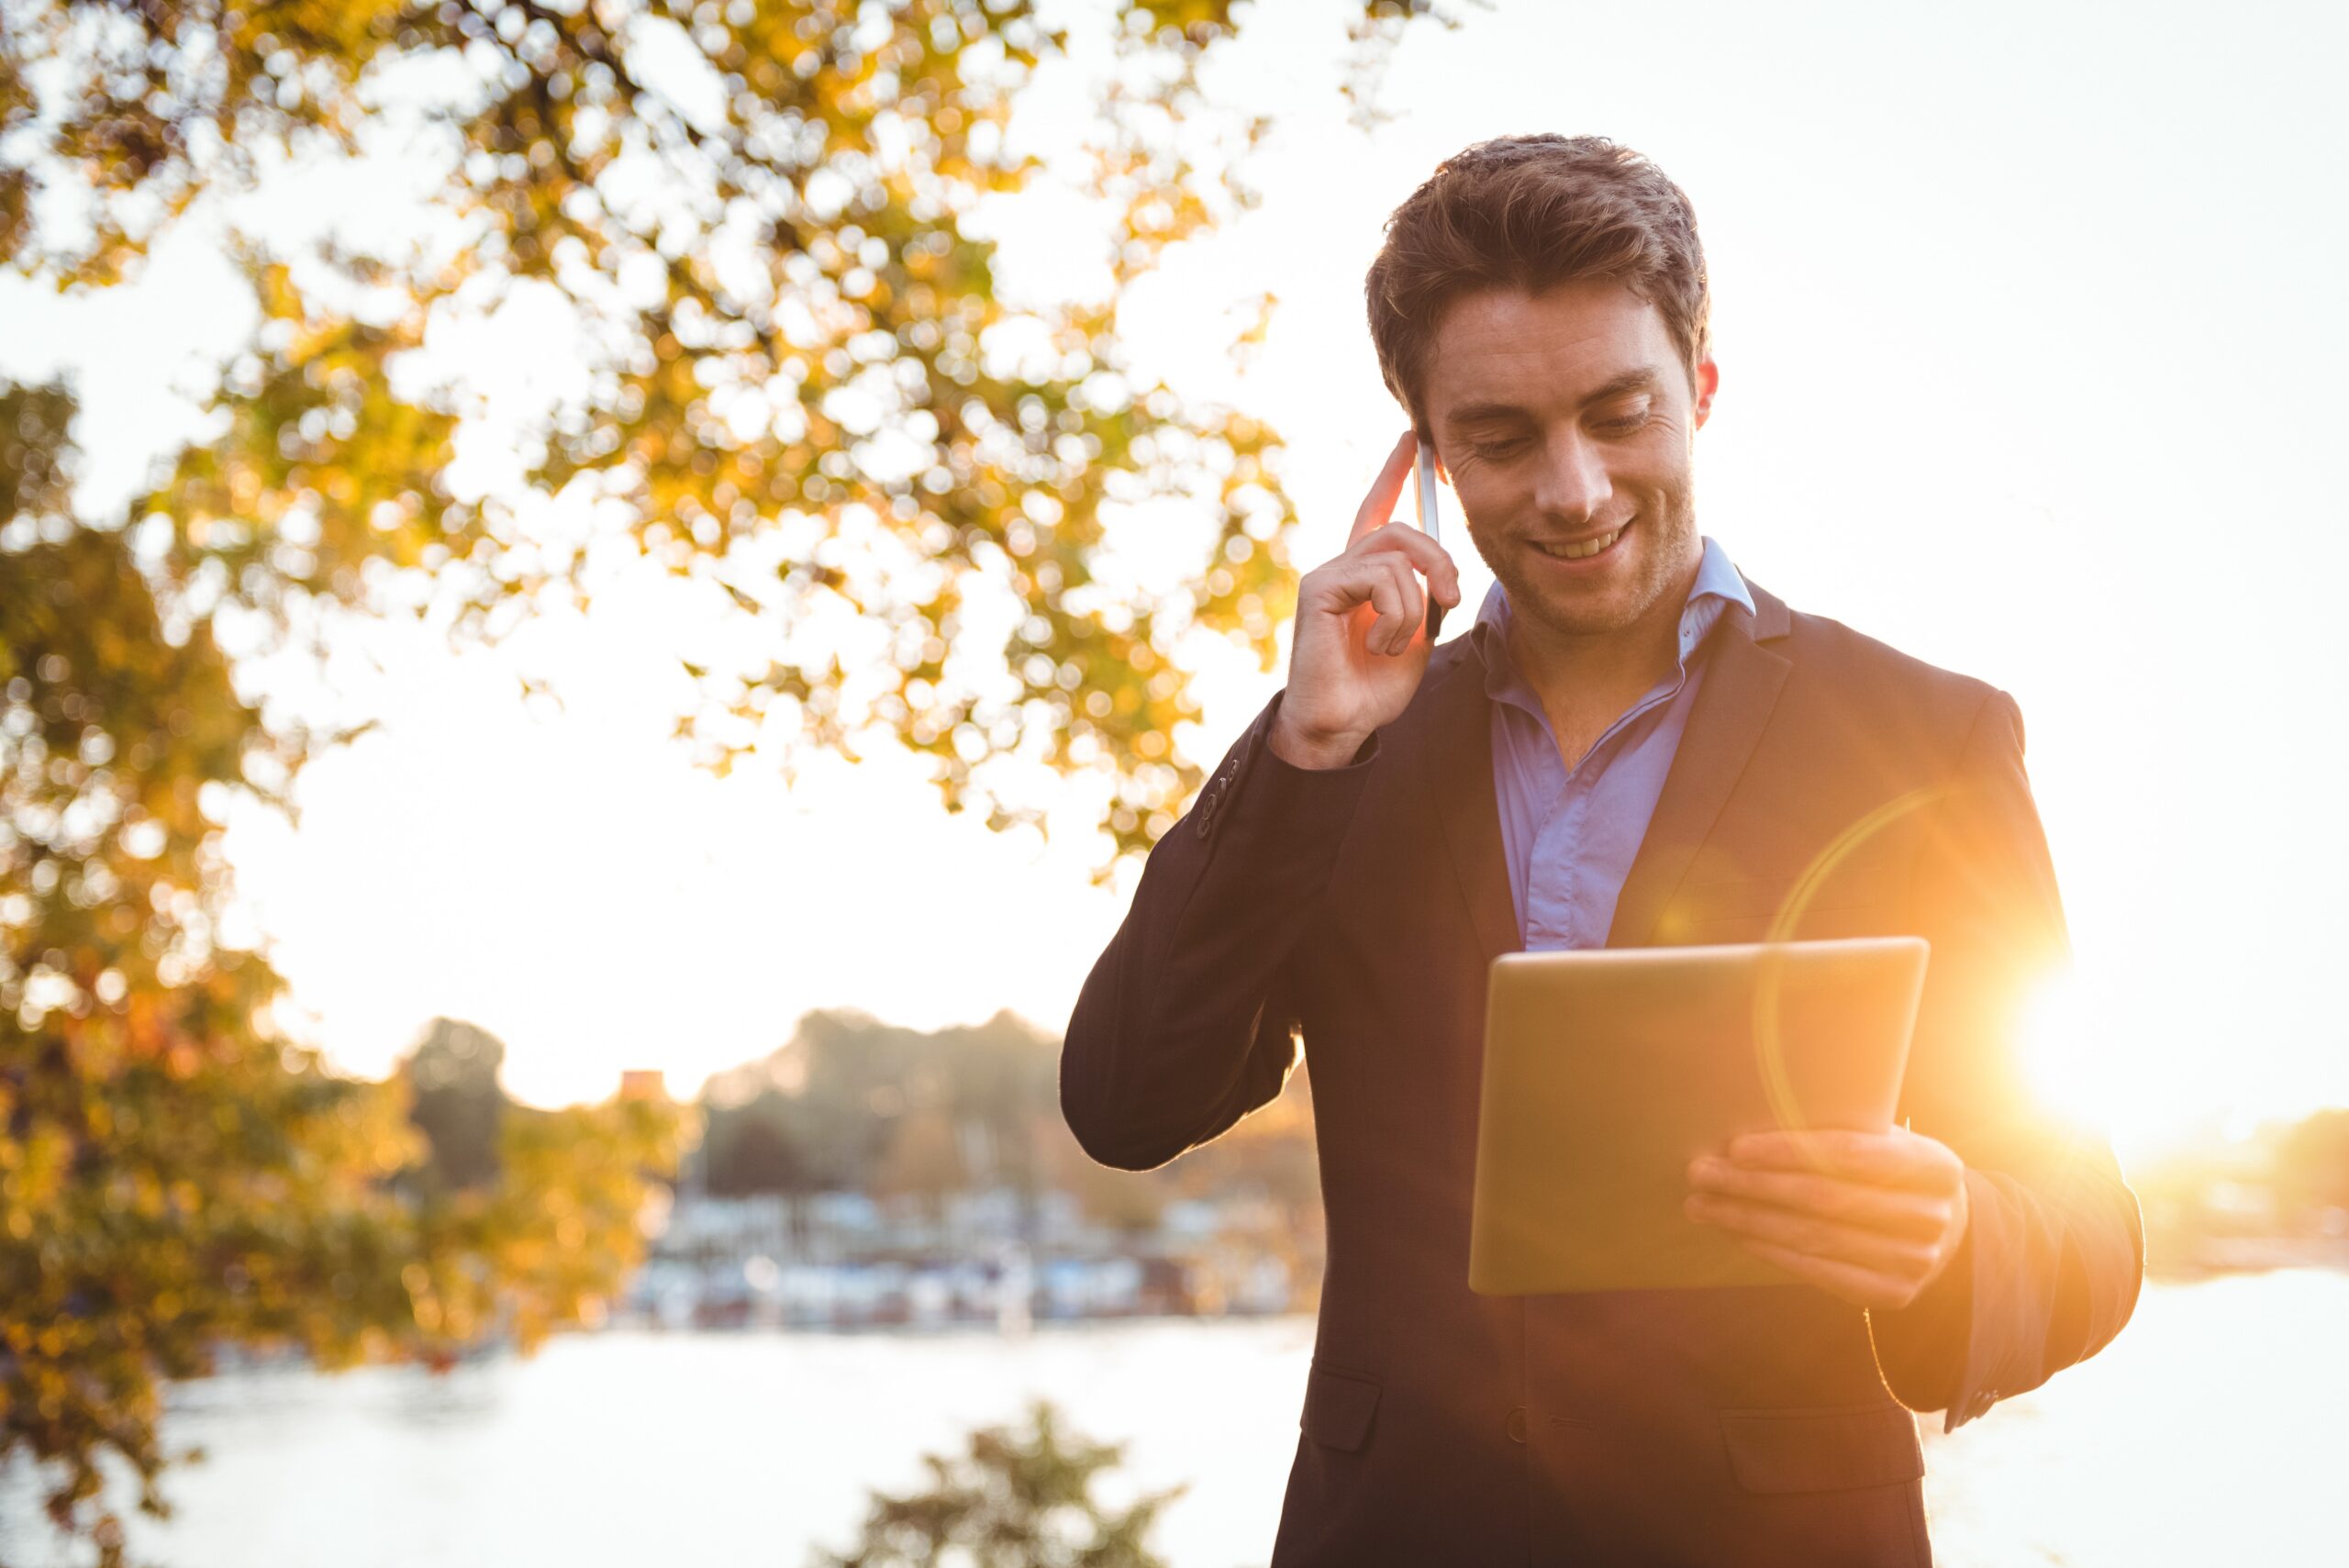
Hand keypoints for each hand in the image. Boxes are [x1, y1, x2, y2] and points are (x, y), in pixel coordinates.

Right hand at [1269, 430, 1462, 769]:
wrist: (1341, 725)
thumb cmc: (1374, 688)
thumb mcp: (1418, 635)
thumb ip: (1427, 596)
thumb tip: (1442, 570)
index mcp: (1366, 574)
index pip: (1380, 510)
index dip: (1394, 474)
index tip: (1410, 439)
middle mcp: (1343, 566)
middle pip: (1402, 529)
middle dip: (1439, 560)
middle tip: (1451, 599)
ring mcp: (1328, 574)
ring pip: (1397, 557)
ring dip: (1415, 607)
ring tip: (1397, 645)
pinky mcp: (1319, 588)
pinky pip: (1379, 578)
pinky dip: (1394, 618)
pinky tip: (1376, 646)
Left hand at [1684, 1127, 1970, 1310]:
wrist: (1946, 1230)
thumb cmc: (1895, 1170)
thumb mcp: (1889, 1141)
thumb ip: (1843, 1131)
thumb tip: (1751, 1122)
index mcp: (1935, 1166)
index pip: (1850, 1155)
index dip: (1788, 1151)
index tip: (1735, 1147)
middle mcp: (1931, 1217)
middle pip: (1824, 1199)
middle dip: (1752, 1185)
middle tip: (1700, 1173)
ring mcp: (1916, 1261)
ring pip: (1814, 1238)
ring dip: (1748, 1221)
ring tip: (1703, 1205)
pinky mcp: (1894, 1295)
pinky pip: (1819, 1272)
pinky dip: (1771, 1251)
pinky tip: (1736, 1234)